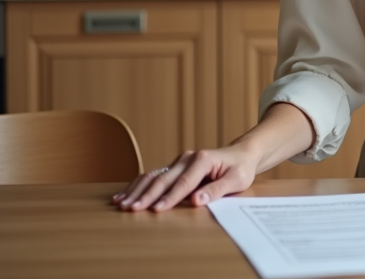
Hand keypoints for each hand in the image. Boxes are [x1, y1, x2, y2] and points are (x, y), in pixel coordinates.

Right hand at [112, 144, 258, 211]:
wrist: (241, 154)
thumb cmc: (241, 168)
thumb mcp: (237, 180)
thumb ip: (216, 190)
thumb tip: (196, 201)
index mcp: (203, 160)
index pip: (184, 183)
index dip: (170, 197)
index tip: (156, 210)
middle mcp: (188, 158)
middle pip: (163, 178)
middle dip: (146, 195)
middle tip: (132, 210)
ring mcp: (179, 161)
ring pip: (153, 176)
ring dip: (137, 191)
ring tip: (122, 204)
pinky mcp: (174, 167)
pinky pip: (153, 176)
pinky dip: (138, 186)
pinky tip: (124, 195)